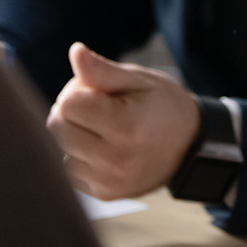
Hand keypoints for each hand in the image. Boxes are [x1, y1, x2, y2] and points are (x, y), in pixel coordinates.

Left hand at [47, 42, 200, 199]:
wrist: (189, 145)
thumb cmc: (163, 106)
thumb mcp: (140, 81)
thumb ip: (104, 70)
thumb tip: (75, 52)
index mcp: (125, 127)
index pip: (68, 103)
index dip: (79, 89)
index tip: (99, 89)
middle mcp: (114, 160)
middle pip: (57, 127)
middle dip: (71, 110)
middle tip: (98, 107)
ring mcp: (108, 182)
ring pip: (58, 149)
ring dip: (72, 134)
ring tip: (101, 127)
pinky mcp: (103, 194)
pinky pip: (68, 169)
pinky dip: (77, 155)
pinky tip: (100, 147)